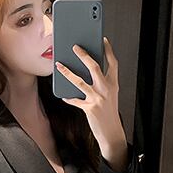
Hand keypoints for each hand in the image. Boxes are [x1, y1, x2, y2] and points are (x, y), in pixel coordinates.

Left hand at [55, 36, 129, 169]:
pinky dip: (68, 97)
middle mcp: (107, 89)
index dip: (108, 50)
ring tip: (59, 65)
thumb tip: (87, 70)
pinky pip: (75, 100)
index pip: (112, 63)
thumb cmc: (108, 112)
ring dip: (67, 72)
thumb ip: (101, 83)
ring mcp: (98, 98)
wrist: (111, 132)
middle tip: (75, 47)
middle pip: (94, 67)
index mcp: (113, 84)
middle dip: (83, 55)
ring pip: (80, 81)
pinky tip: (63, 95)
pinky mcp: (89, 108)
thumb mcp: (110, 95)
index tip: (103, 40)